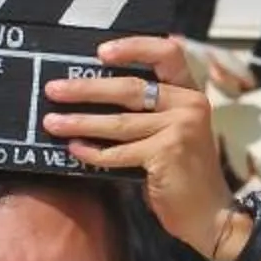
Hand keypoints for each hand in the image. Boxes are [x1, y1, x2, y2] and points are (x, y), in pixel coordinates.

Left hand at [40, 33, 229, 253]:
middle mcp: (189, 104)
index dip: (133, 47)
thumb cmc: (183, 171)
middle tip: (54, 90)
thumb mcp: (172, 130)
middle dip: (86, 89)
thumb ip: (146, 110)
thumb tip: (92, 94)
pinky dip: (92, 152)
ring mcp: (180, 128)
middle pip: (130, 87)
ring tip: (52, 123)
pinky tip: (74, 149)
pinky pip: (119, 151)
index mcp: (190, 92)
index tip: (100, 53)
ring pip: (118, 122)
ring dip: (80, 122)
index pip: (167, 52)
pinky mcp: (167, 153)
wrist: (209, 213)